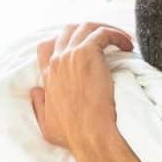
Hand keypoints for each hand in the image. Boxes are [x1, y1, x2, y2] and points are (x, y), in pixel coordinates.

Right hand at [30, 23, 133, 148]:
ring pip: (86, 27)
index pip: (46, 46)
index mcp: (48, 75)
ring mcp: (71, 55)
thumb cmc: (72, 133)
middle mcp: (57, 61)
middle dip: (88, 30)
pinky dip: (117, 35)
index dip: (64, 41)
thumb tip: (34, 91)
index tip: (83, 45)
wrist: (89, 133)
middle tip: (108, 39)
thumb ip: (38, 104)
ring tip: (122, 39)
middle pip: (68, 30)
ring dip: (106, 29)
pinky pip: (104, 33)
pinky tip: (127, 45)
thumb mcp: (45, 121)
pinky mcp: (88, 53)